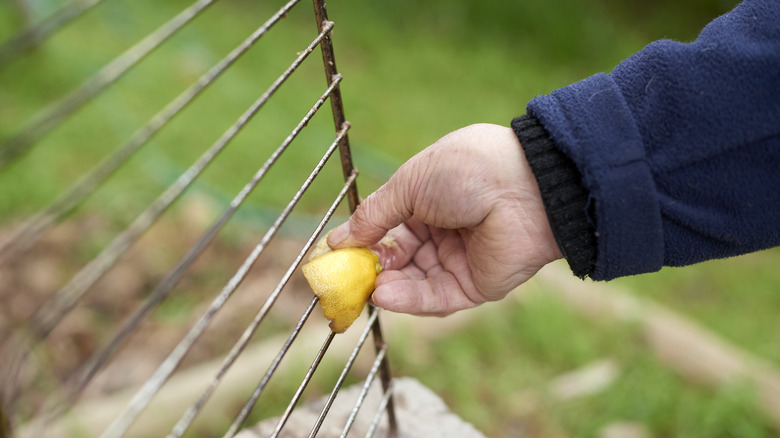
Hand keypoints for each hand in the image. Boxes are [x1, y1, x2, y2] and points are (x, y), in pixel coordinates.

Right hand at [327, 124, 561, 315]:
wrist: (526, 187)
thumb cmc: (468, 171)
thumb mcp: (410, 183)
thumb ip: (374, 215)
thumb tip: (338, 238)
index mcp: (428, 199)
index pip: (387, 227)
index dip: (362, 241)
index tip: (335, 254)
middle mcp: (442, 230)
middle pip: (398, 259)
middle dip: (371, 269)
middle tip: (345, 280)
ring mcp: (458, 259)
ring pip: (413, 282)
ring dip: (388, 286)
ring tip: (367, 288)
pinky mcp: (474, 286)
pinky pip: (436, 298)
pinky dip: (409, 299)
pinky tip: (385, 295)